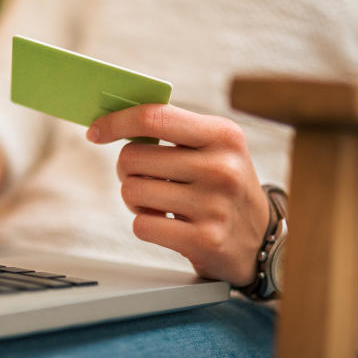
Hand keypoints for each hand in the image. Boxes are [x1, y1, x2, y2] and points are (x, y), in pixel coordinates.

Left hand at [86, 104, 270, 285]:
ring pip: (132, 190)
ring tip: (159, 202)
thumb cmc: (223, 184)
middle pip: (134, 157)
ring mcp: (214, 205)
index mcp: (223, 135)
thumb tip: (112, 121)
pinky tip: (167, 223)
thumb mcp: (214, 147)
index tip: (96, 131)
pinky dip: (145, 223)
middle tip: (144, 176)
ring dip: (135, 198)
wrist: (262, 239)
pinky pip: (142, 225)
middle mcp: (221, 167)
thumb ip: (173, 129)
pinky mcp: (204, 240)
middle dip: (127, 168)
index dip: (117, 122)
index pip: (155, 117)